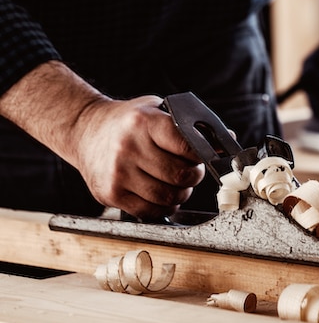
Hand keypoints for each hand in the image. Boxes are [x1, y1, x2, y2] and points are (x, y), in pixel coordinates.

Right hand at [74, 95, 204, 218]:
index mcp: (145, 122)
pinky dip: (163, 207)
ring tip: (176, 184)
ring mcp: (118, 173)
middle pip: (180, 175)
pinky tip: (162, 196)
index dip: (201, 155)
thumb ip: (190, 126)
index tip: (201, 156)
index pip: (188, 146)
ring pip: (167, 196)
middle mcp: (129, 147)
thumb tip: (229, 140)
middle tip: (190, 172)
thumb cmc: (129, 122)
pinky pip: (149, 211)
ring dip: (181, 194)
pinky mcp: (110, 193)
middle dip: (193, 176)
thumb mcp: (157, 111)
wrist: (84, 130)